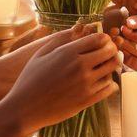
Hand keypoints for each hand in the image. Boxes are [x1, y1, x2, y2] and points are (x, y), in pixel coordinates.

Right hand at [4, 23, 118, 134]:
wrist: (25, 108)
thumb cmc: (30, 79)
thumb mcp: (41, 53)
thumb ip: (61, 39)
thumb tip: (79, 28)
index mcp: (68, 52)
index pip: (100, 39)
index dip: (105, 39)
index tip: (103, 42)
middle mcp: (79, 66)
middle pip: (110, 52)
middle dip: (112, 51)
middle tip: (108, 53)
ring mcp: (85, 84)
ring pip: (111, 71)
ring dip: (111, 67)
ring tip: (105, 68)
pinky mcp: (86, 100)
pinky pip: (108, 89)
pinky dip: (110, 84)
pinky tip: (103, 82)